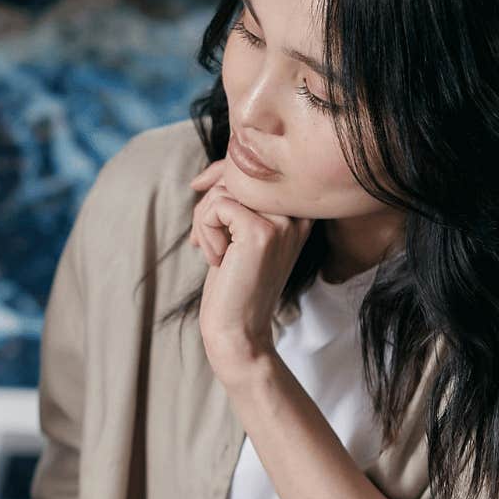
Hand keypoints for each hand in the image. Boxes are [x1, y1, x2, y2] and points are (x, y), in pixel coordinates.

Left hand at [190, 162, 312, 385]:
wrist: (237, 330)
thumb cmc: (233, 283)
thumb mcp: (237, 234)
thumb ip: (236, 200)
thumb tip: (207, 174)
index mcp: (299, 212)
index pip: (257, 167)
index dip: (221, 173)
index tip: (199, 188)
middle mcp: (299, 214)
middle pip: (239, 175)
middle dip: (209, 203)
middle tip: (204, 239)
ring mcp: (283, 222)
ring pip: (225, 189)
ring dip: (204, 220)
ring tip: (213, 252)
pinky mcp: (261, 232)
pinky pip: (217, 206)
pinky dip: (205, 230)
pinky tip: (216, 259)